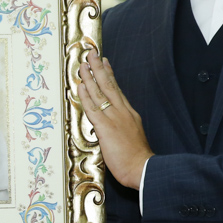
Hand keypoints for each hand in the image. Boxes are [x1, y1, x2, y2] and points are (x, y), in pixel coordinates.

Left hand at [78, 50, 153, 188]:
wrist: (143, 169)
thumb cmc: (138, 159)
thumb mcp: (133, 136)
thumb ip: (123, 128)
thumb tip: (112, 127)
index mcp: (130, 114)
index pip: (117, 90)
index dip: (110, 75)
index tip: (104, 63)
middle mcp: (122, 112)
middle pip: (109, 85)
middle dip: (99, 68)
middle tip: (92, 53)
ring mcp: (114, 118)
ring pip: (100, 92)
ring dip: (89, 77)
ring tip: (82, 64)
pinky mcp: (105, 127)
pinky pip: (93, 108)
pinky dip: (85, 96)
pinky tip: (80, 86)